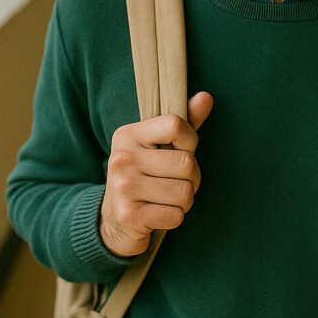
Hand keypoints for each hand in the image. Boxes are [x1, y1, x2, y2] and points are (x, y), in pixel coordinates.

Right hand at [100, 91, 213, 256]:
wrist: (112, 221)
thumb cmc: (145, 176)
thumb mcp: (160, 147)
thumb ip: (185, 123)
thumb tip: (206, 97)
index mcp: (128, 135)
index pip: (175, 124)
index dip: (190, 141)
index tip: (180, 152)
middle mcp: (122, 158)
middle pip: (187, 163)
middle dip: (192, 178)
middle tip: (177, 183)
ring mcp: (123, 187)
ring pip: (184, 192)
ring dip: (185, 200)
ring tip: (168, 199)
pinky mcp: (129, 216)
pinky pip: (176, 215)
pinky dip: (175, 217)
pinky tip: (158, 214)